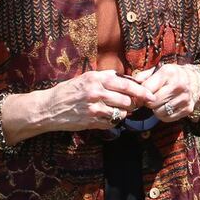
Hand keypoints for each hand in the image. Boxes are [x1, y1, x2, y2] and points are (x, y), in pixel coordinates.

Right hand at [34, 70, 148, 131]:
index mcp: (97, 78)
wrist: (48, 108)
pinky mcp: (91, 121)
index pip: (126, 84)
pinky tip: (106, 117)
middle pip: (127, 100)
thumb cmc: (69, 91)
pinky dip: (113, 121)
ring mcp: (94, 108)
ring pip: (121, 113)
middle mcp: (96, 92)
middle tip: (134, 105)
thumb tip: (125, 78)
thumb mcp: (86, 78)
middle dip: (133, 104)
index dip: (141, 91)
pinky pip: (111, 123)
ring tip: (118, 110)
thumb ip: (105, 77)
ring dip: (123, 113)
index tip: (150, 95)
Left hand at [134, 64, 199, 124]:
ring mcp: (184, 98)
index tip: (141, 95)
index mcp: (169, 72)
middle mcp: (179, 85)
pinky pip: (167, 118)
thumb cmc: (170, 76)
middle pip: (153, 102)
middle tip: (150, 99)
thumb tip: (131, 84)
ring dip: (156, 109)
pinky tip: (166, 107)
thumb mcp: (158, 70)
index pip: (147, 89)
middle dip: (148, 102)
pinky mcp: (188, 109)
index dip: (141, 94)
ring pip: (159, 112)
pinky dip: (163, 115)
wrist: (194, 81)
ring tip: (159, 102)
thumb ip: (143, 76)